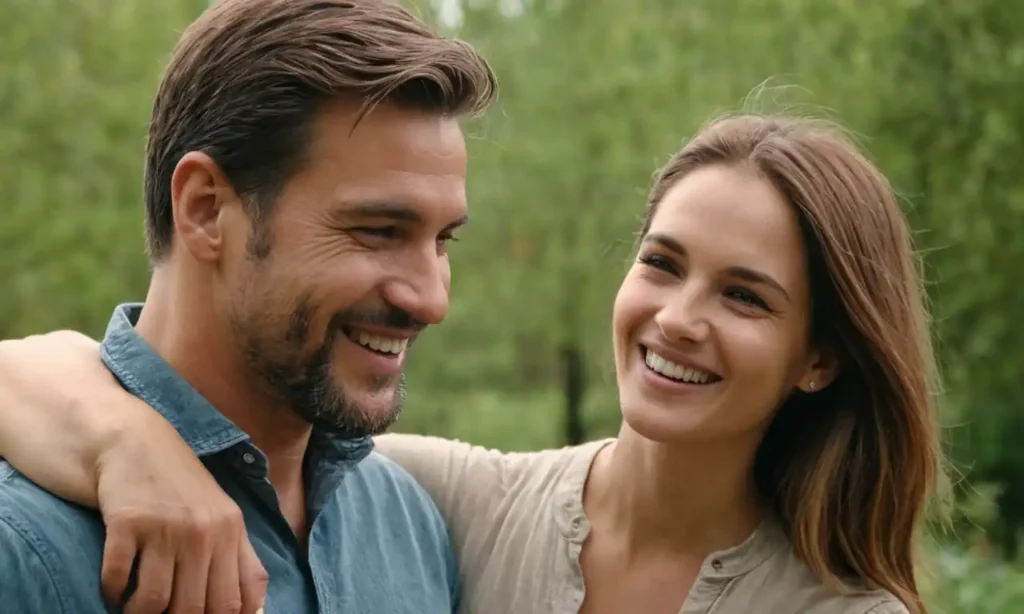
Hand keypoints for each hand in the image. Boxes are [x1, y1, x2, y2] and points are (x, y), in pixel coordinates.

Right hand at [97, 418, 267, 613]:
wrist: (138, 444)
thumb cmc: (183, 489)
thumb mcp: (224, 518)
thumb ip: (242, 563)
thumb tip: (255, 613)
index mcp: (232, 533)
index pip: (236, 602)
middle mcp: (204, 531)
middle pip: (195, 608)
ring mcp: (166, 527)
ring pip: (155, 602)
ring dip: (140, 613)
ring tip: (135, 608)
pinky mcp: (128, 523)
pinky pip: (118, 579)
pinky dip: (113, 595)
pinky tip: (115, 591)